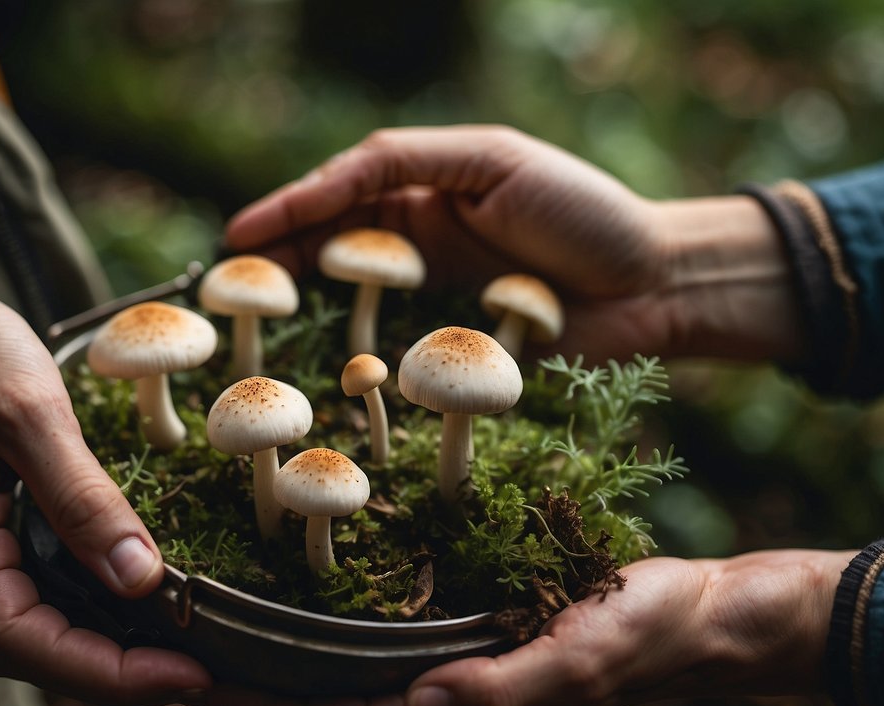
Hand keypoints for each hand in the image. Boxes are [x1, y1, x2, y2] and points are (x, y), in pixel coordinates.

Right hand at [0, 287, 211, 705]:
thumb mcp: (25, 413)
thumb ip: (79, 496)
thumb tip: (140, 578)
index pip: (31, 646)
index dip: (111, 675)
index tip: (189, 675)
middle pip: (48, 654)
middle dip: (129, 677)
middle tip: (216, 674)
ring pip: (55, 628)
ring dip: (124, 649)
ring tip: (201, 651)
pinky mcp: (7, 532)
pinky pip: (58, 588)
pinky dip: (109, 605)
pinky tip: (160, 600)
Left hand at [194, 548, 851, 705]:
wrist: (695, 611)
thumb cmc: (644, 637)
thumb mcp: (580, 661)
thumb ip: (504, 689)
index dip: (254, 703)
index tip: (182, 674)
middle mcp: (435, 688)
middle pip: (315, 688)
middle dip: (244, 669)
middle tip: (168, 628)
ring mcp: (446, 651)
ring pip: (338, 649)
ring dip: (275, 631)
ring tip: (210, 595)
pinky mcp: (463, 615)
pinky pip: (377, 611)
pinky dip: (327, 595)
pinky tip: (297, 564)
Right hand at [225, 125, 803, 363]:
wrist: (656, 283)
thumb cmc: (583, 212)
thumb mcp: (491, 160)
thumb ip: (407, 161)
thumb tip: (325, 188)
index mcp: (427, 196)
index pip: (339, 200)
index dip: (287, 215)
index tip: (238, 240)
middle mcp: (423, 251)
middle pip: (335, 255)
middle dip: (281, 267)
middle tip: (226, 287)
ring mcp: (437, 306)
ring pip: (357, 310)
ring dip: (309, 316)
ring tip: (258, 326)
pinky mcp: (458, 359)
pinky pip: (400, 362)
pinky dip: (362, 364)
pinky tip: (328, 367)